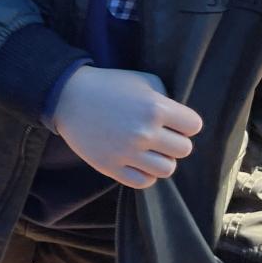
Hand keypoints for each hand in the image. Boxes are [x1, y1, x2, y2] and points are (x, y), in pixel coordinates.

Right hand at [51, 66, 202, 188]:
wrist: (68, 97)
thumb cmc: (109, 86)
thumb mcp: (143, 81)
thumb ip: (166, 99)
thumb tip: (178, 121)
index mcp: (155, 108)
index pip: (193, 126)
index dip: (185, 123)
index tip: (172, 121)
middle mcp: (144, 132)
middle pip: (183, 149)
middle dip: (174, 142)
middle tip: (159, 136)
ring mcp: (127, 152)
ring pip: (167, 169)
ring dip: (161, 160)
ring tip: (149, 151)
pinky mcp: (111, 167)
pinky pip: (144, 182)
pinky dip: (145, 174)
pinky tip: (137, 162)